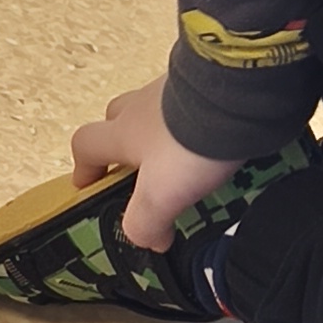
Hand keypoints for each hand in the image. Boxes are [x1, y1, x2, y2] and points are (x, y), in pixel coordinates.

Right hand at [68, 83, 234, 253]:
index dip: (83, 168)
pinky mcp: (210, 82)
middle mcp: (144, 105)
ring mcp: (177, 88)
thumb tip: (152, 240)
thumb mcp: (160, 195)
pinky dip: (200, 121)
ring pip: (159, 109)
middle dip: (123, 143)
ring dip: (165, 131)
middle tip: (141, 169)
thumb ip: (145, 222)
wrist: (238, 94)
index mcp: (123, 131)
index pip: (86, 145)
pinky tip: (219, 139)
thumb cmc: (190, 142)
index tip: (88, 187)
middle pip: (119, 119)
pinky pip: (195, 103)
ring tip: (187, 157)